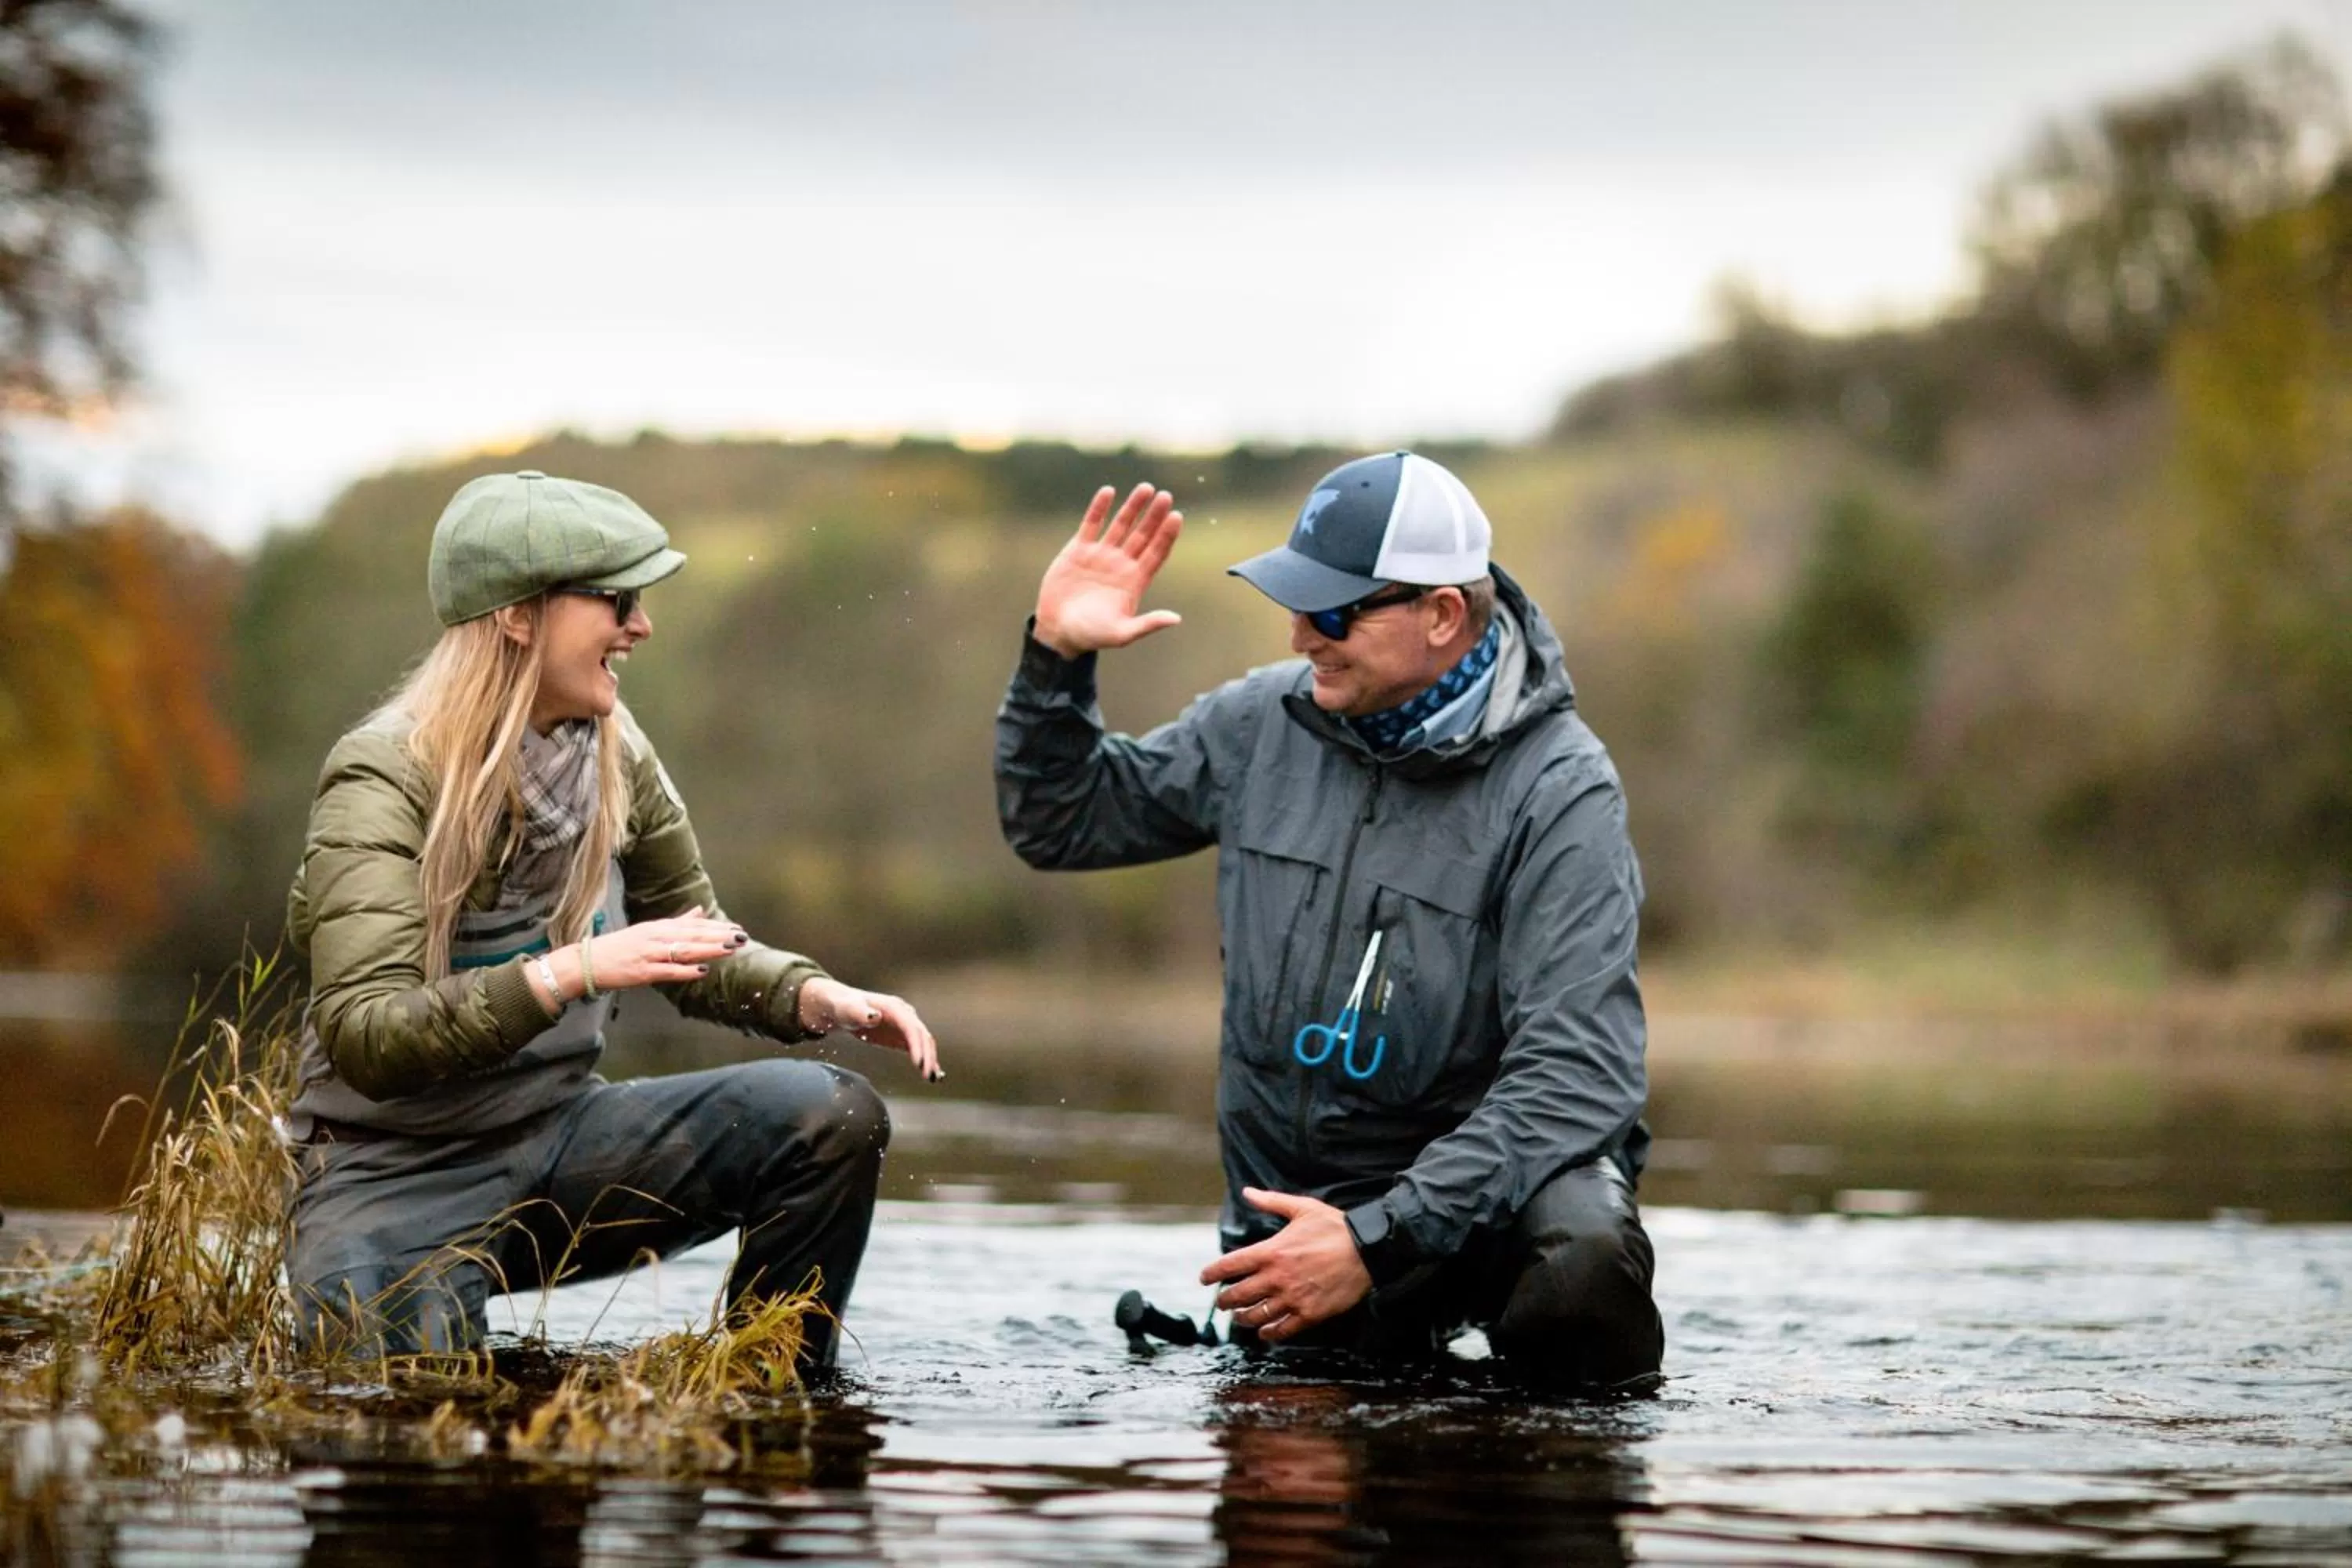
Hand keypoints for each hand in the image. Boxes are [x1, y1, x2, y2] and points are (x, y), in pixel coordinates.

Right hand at [587, 905, 745, 989]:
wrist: (588, 962)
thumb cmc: (620, 947)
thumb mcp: (649, 929)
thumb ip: (677, 923)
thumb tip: (699, 911)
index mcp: (659, 927)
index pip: (693, 925)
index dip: (716, 927)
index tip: (737, 928)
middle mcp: (656, 937)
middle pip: (692, 935)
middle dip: (718, 936)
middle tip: (742, 936)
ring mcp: (649, 954)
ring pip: (683, 950)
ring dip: (708, 949)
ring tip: (729, 948)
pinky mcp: (642, 972)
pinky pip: (668, 971)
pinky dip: (685, 970)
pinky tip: (701, 970)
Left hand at [798, 976, 943, 1080]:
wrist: (842, 1007)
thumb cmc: (844, 1007)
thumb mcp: (848, 1009)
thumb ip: (860, 1013)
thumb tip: (876, 1016)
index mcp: (894, 1008)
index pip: (911, 1027)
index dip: (917, 1045)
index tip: (918, 1063)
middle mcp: (904, 1015)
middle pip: (922, 1035)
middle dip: (927, 1055)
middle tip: (927, 1076)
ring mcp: (904, 1025)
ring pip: (924, 1042)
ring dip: (929, 1059)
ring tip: (931, 1078)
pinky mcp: (901, 1036)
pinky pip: (918, 1048)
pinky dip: (926, 1060)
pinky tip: (932, 1074)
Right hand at [1033, 483, 1184, 657]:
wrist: (1058, 631)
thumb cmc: (1091, 636)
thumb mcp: (1121, 634)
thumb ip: (1147, 624)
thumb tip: (1176, 619)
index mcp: (1135, 581)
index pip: (1156, 553)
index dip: (1166, 535)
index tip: (1176, 517)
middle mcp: (1121, 564)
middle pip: (1143, 535)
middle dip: (1154, 516)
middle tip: (1166, 496)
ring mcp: (1101, 554)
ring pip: (1121, 525)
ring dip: (1133, 507)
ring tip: (1145, 488)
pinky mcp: (1078, 550)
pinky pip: (1091, 524)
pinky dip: (1099, 508)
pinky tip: (1108, 491)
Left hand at [1199, 1188, 1371, 1341]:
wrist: (1367, 1250)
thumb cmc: (1334, 1227)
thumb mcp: (1301, 1208)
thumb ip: (1271, 1202)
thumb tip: (1247, 1192)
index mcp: (1271, 1251)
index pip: (1230, 1266)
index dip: (1212, 1274)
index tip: (1204, 1279)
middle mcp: (1277, 1277)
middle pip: (1238, 1295)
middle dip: (1224, 1301)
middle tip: (1221, 1302)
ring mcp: (1292, 1298)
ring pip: (1256, 1316)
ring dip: (1242, 1318)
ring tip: (1239, 1318)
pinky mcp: (1309, 1314)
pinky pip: (1281, 1330)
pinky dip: (1268, 1333)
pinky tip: (1264, 1332)